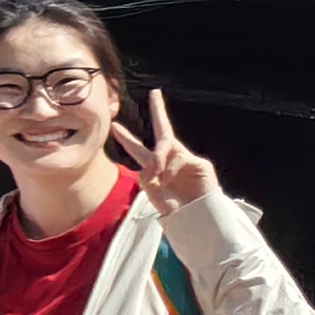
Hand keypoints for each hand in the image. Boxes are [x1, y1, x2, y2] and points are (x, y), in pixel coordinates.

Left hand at [110, 88, 216, 212]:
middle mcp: (169, 160)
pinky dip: (170, 168)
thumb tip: (152, 162)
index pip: (139, 149)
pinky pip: (178, 158)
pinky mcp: (199, 163)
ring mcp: (185, 160)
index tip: (114, 125)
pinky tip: (170, 178)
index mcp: (155, 168)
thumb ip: (147, 175)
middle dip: (158, 111)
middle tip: (154, 93)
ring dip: (158, 159)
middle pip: (163, 131)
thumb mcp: (152, 192)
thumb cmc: (173, 209)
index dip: (127, 138)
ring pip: (165, 146)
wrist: (197, 220)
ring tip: (159, 176)